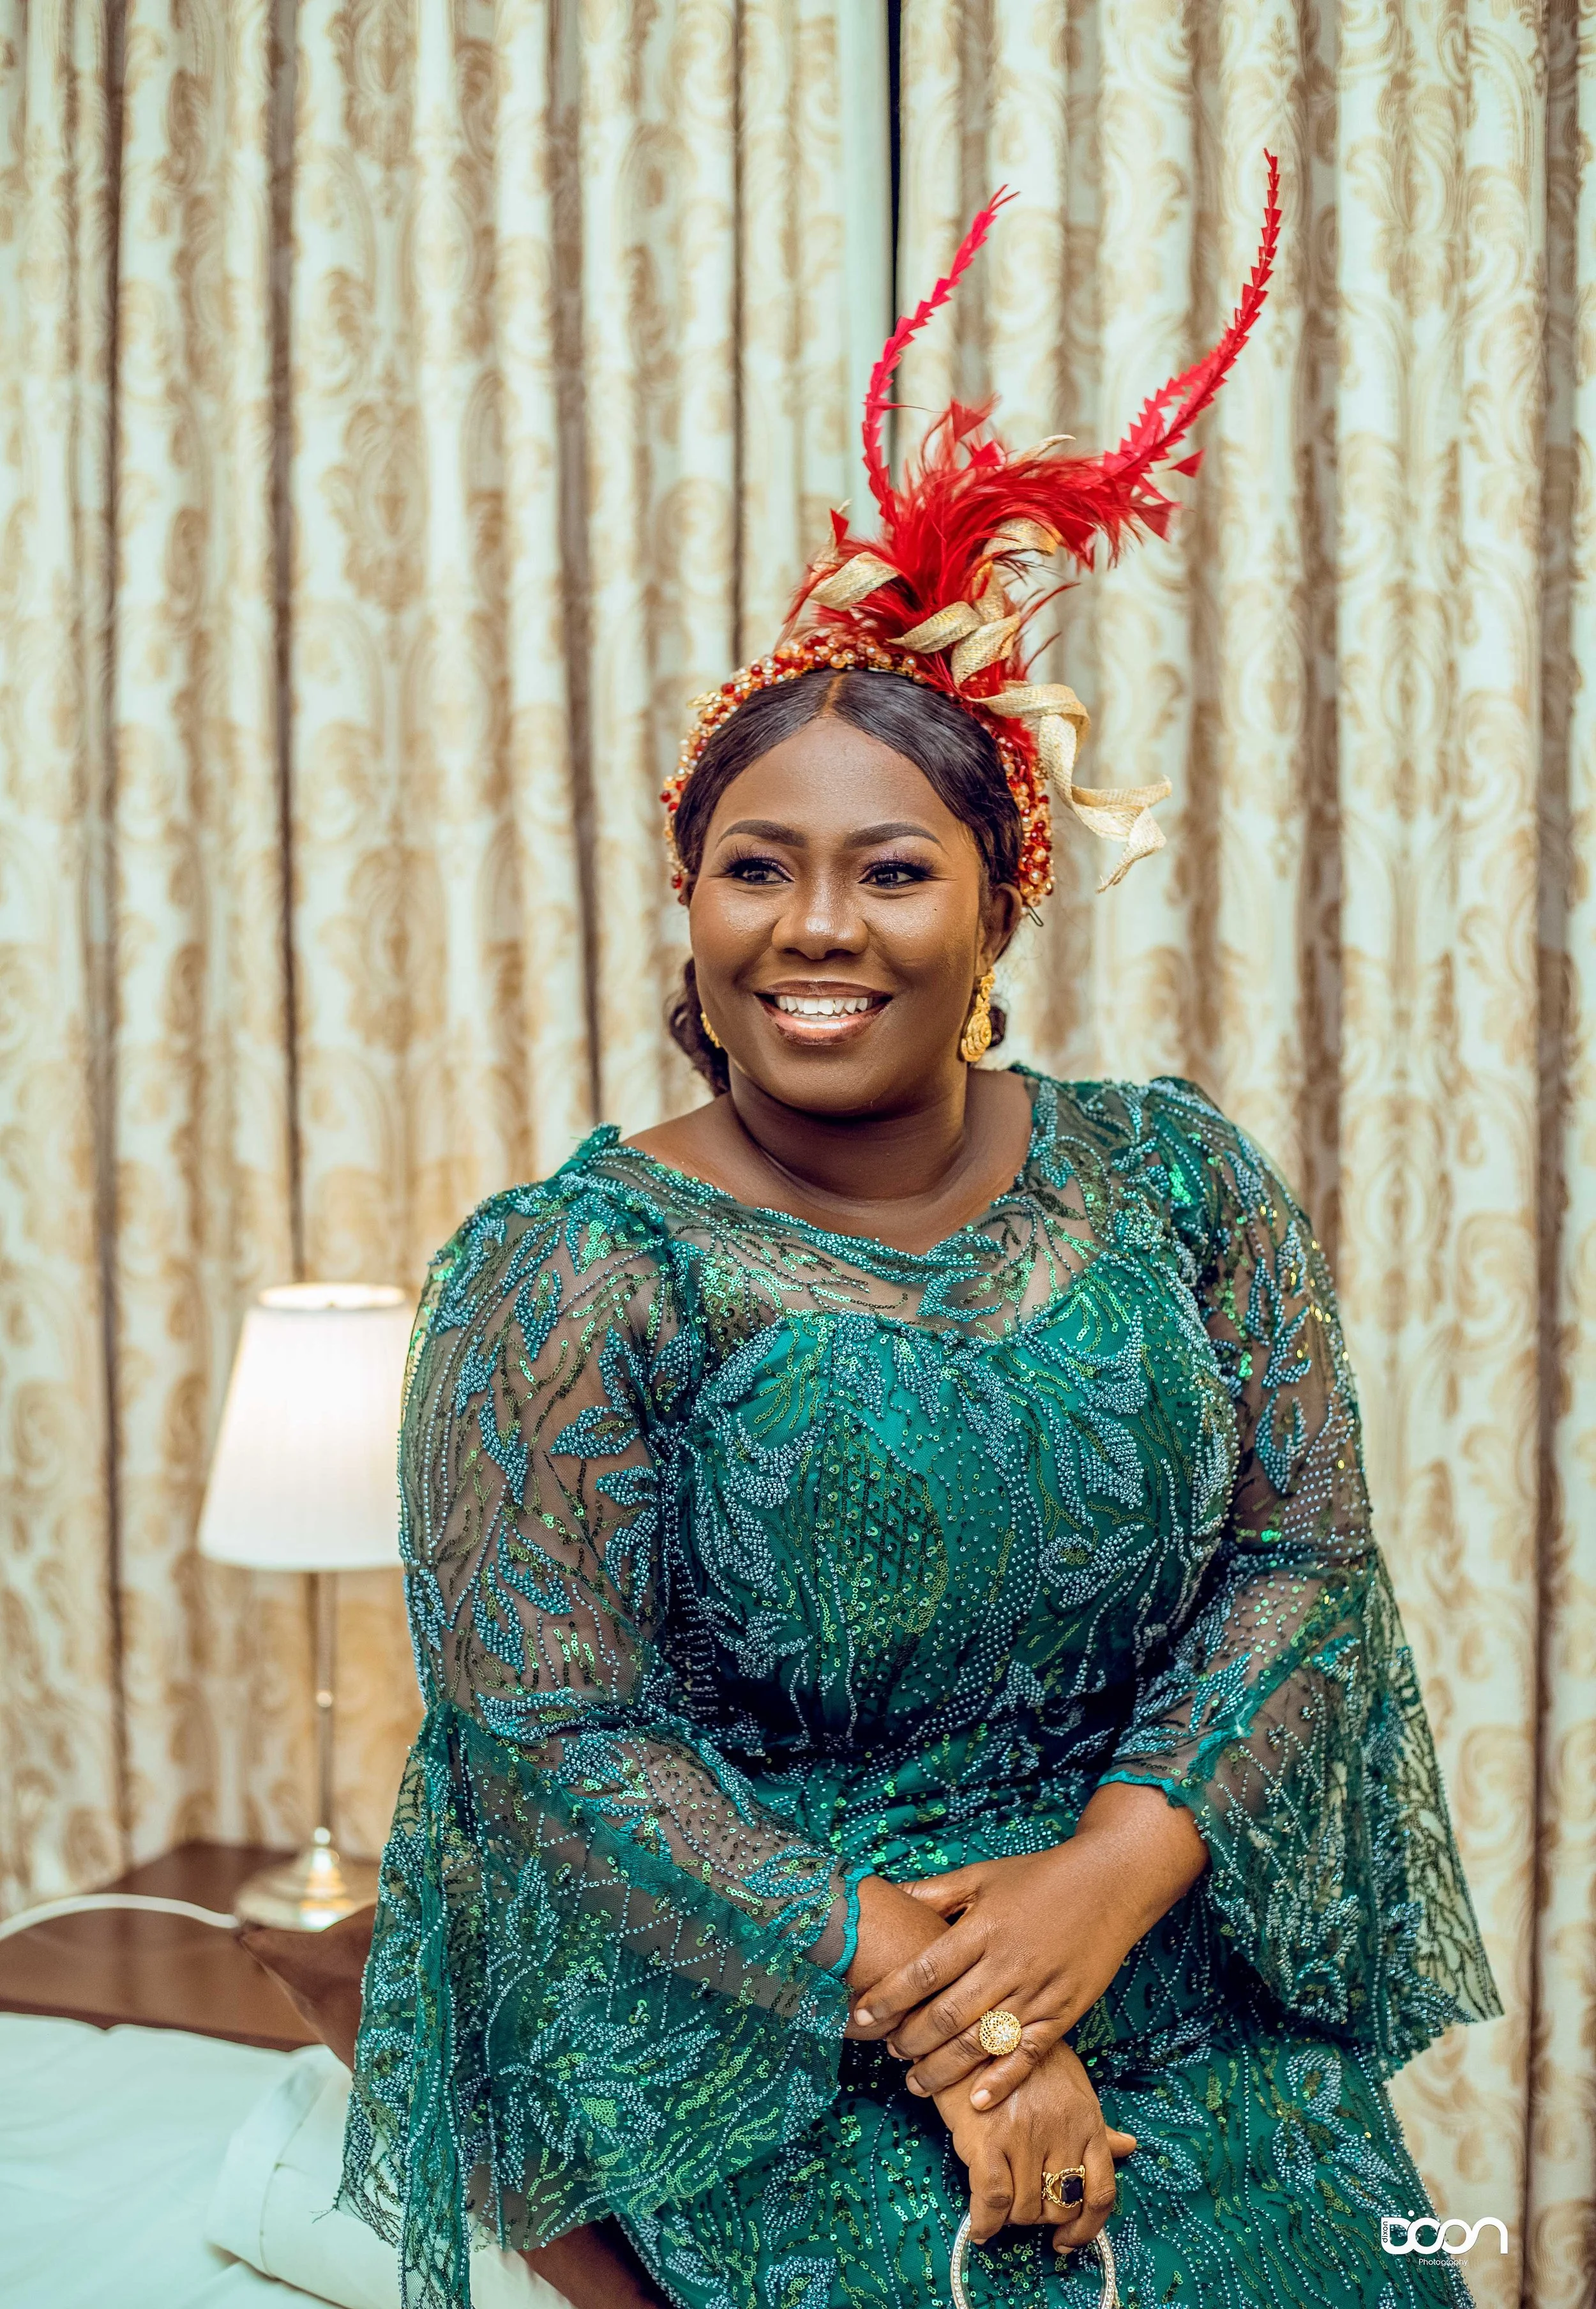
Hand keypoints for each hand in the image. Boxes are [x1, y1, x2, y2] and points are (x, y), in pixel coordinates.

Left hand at [852, 1784, 1206, 2105]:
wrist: (1111, 1882)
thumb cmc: (1040, 1877)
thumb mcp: (982, 1876)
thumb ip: (934, 1892)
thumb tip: (885, 1893)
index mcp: (982, 1927)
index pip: (924, 1971)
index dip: (888, 1999)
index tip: (860, 2017)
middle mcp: (1007, 1963)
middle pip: (948, 2014)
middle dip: (911, 2040)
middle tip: (888, 2051)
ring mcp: (1038, 1991)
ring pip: (982, 2041)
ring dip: (944, 2068)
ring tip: (915, 2081)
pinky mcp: (1064, 2013)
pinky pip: (1029, 2055)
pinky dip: (1002, 2082)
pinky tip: (977, 2102)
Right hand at [933, 2036, 1135, 2249]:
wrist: (974, 2029)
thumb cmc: (1023, 2057)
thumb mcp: (1072, 2083)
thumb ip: (1097, 2124)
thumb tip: (1128, 2147)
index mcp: (1086, 2120)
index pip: (1101, 2192)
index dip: (1087, 2228)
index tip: (1068, 2241)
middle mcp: (1060, 2131)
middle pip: (1059, 2207)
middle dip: (1042, 2215)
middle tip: (1024, 2203)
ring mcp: (1024, 2137)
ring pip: (1026, 2209)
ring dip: (1012, 2215)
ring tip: (1000, 2200)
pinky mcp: (987, 2141)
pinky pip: (993, 2202)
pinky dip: (986, 2222)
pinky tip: (982, 2227)